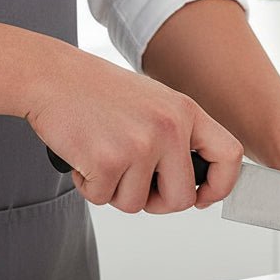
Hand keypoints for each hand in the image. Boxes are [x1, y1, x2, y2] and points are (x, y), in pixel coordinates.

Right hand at [25, 49, 243, 213]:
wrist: (49, 75)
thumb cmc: (97, 92)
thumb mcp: (155, 103)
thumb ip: (178, 137)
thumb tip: (195, 186)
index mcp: (186, 112)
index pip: (230, 156)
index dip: (220, 186)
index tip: (203, 197)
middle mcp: (169, 127)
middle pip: (181, 198)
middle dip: (156, 203)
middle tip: (134, 186)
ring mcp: (140, 144)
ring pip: (137, 204)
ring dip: (115, 191)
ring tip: (102, 157)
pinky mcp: (107, 160)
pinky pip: (102, 198)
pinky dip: (89, 187)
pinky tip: (83, 157)